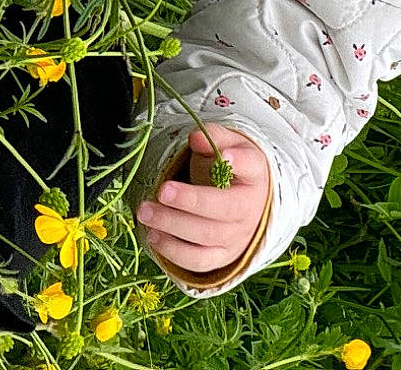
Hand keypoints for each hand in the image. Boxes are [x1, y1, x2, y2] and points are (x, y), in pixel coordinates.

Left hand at [136, 124, 271, 275]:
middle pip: (223, 209)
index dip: (239, 162)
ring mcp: (237, 237)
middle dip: (190, 200)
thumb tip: (195, 138)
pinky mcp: (222, 257)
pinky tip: (153, 235)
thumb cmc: (233, 172)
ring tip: (145, 212)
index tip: (225, 156)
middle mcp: (251, 209)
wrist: (249, 206)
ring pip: (206, 236)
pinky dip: (173, 251)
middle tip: (163, 190)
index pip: (251, 166)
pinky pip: (198, 261)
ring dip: (172, 225)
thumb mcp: (229, 147)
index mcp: (255, 176)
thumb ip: (213, 139)